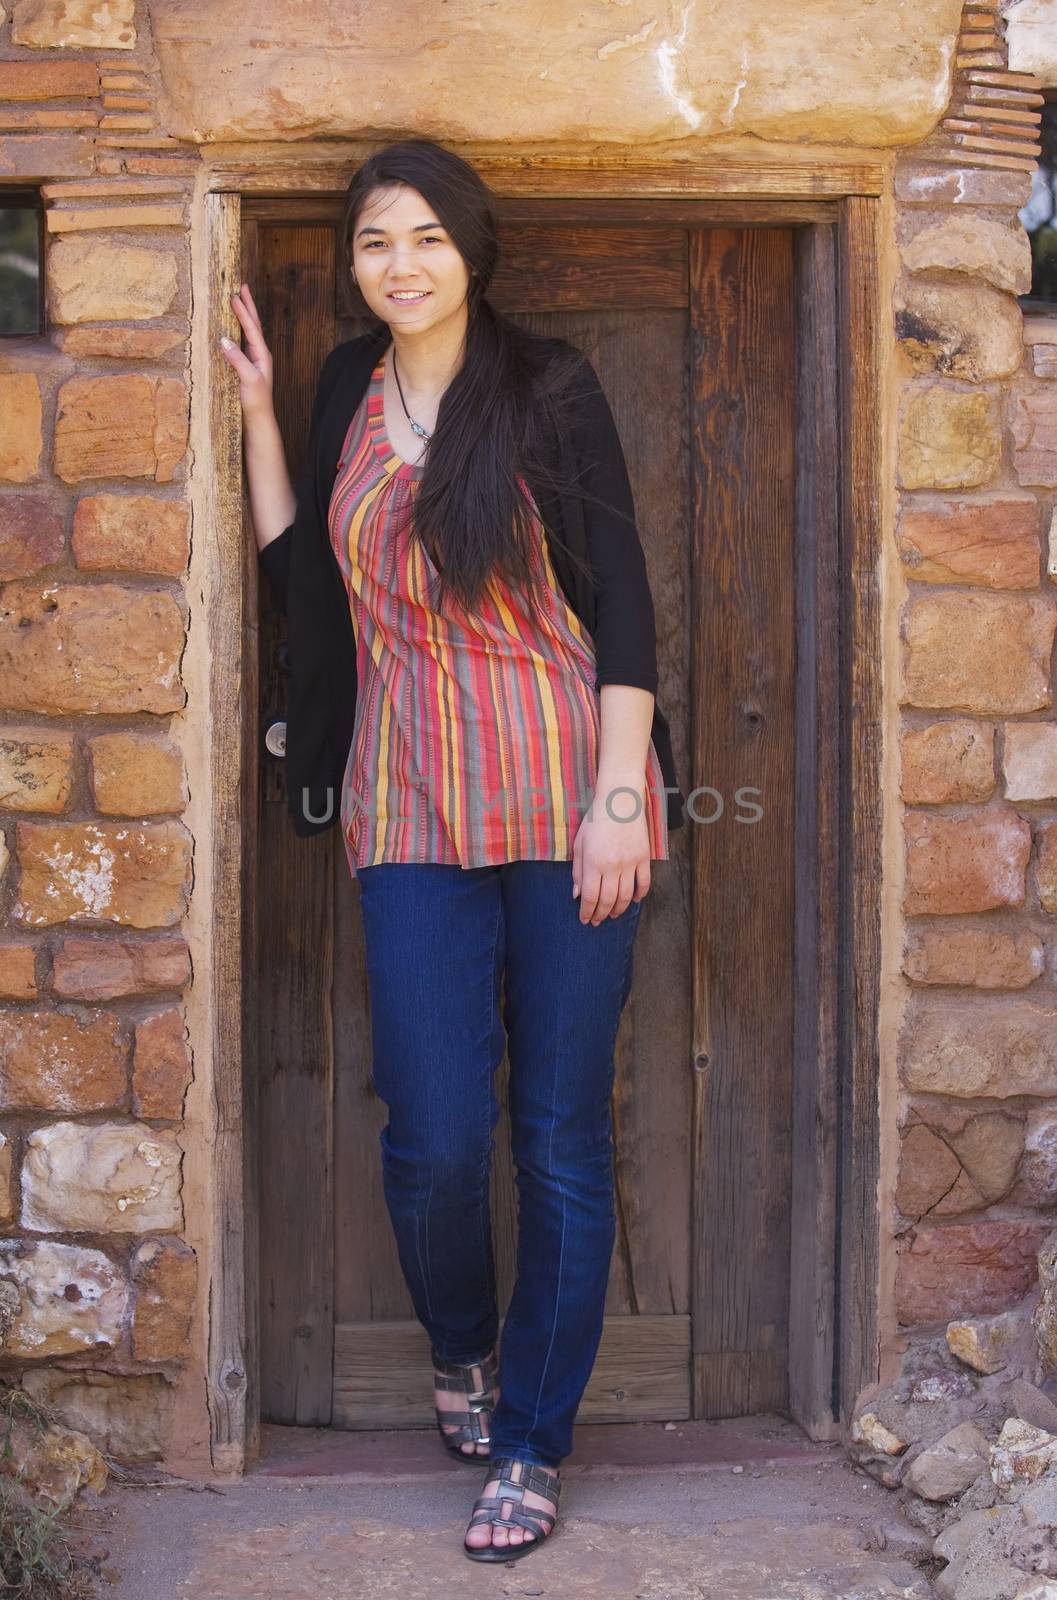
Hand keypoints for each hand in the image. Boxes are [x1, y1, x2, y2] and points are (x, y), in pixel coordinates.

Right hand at [219, 282, 274, 424]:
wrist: (258, 420)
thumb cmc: (255, 401)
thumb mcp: (247, 379)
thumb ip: (237, 359)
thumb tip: (224, 340)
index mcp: (262, 355)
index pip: (252, 327)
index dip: (243, 311)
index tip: (235, 294)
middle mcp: (259, 354)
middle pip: (253, 324)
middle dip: (247, 305)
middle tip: (241, 287)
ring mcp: (253, 360)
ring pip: (247, 332)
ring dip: (242, 315)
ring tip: (237, 300)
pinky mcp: (245, 367)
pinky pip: (241, 342)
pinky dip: (236, 330)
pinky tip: (229, 328)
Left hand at [571, 778, 650, 924]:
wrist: (620, 800)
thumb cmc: (595, 820)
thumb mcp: (580, 844)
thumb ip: (578, 871)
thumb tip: (577, 895)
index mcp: (594, 863)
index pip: (590, 897)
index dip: (587, 912)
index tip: (585, 920)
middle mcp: (612, 866)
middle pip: (608, 900)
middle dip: (601, 914)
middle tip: (597, 922)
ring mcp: (630, 863)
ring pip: (626, 895)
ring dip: (619, 909)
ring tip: (613, 915)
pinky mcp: (643, 858)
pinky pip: (644, 882)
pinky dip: (640, 895)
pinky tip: (635, 901)